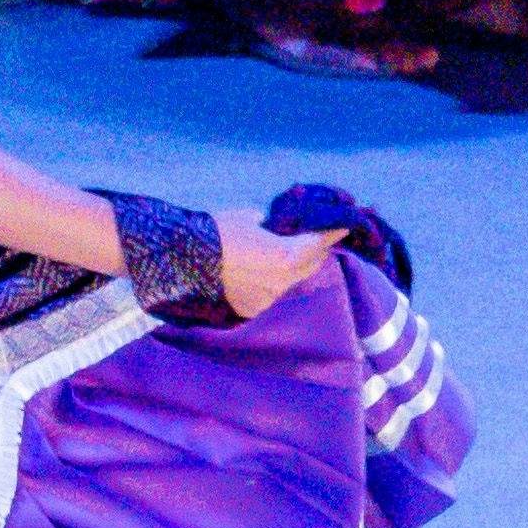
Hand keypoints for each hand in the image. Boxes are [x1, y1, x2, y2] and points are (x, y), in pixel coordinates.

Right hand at [222, 215, 345, 318]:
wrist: (183, 259)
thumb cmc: (218, 231)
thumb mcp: (250, 217)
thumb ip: (274, 226)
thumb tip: (279, 229)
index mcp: (288, 256)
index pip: (320, 243)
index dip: (333, 232)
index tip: (344, 225)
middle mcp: (285, 282)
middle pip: (313, 266)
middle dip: (316, 252)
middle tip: (315, 239)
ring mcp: (270, 300)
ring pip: (294, 283)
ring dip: (296, 271)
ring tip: (287, 257)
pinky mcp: (253, 310)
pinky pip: (273, 295)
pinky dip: (274, 284)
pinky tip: (264, 274)